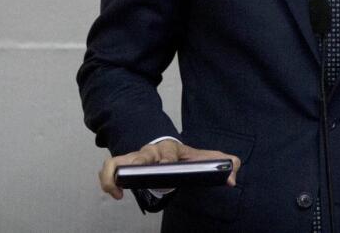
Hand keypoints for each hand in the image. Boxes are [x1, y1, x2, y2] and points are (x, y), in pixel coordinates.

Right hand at [98, 139, 241, 199]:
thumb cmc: (181, 155)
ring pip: (115, 162)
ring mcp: (133, 160)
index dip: (166, 158)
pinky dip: (107, 181)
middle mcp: (148, 153)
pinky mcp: (123, 168)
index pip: (166, 153)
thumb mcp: (202, 157)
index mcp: (168, 149)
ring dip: (111, 175)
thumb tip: (232, 176)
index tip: (168, 163)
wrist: (163, 145)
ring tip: (116, 192)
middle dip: (133, 164)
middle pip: (136, 156)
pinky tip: (115, 194)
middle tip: (132, 178)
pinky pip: (109, 171)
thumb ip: (220, 164)